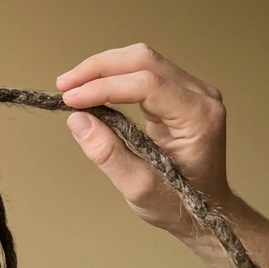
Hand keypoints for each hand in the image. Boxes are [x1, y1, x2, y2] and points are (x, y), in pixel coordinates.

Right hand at [56, 42, 236, 240]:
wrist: (204, 208)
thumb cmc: (176, 203)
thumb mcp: (138, 188)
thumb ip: (108, 154)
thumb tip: (77, 120)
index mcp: (198, 118)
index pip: (147, 85)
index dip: (104, 87)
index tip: (70, 99)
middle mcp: (201, 96)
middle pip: (145, 60)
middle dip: (99, 68)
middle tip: (64, 85)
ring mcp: (193, 91)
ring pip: (144, 59)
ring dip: (103, 67)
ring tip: (72, 85)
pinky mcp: (181, 92)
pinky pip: (145, 70)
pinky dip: (114, 75)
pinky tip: (92, 87)